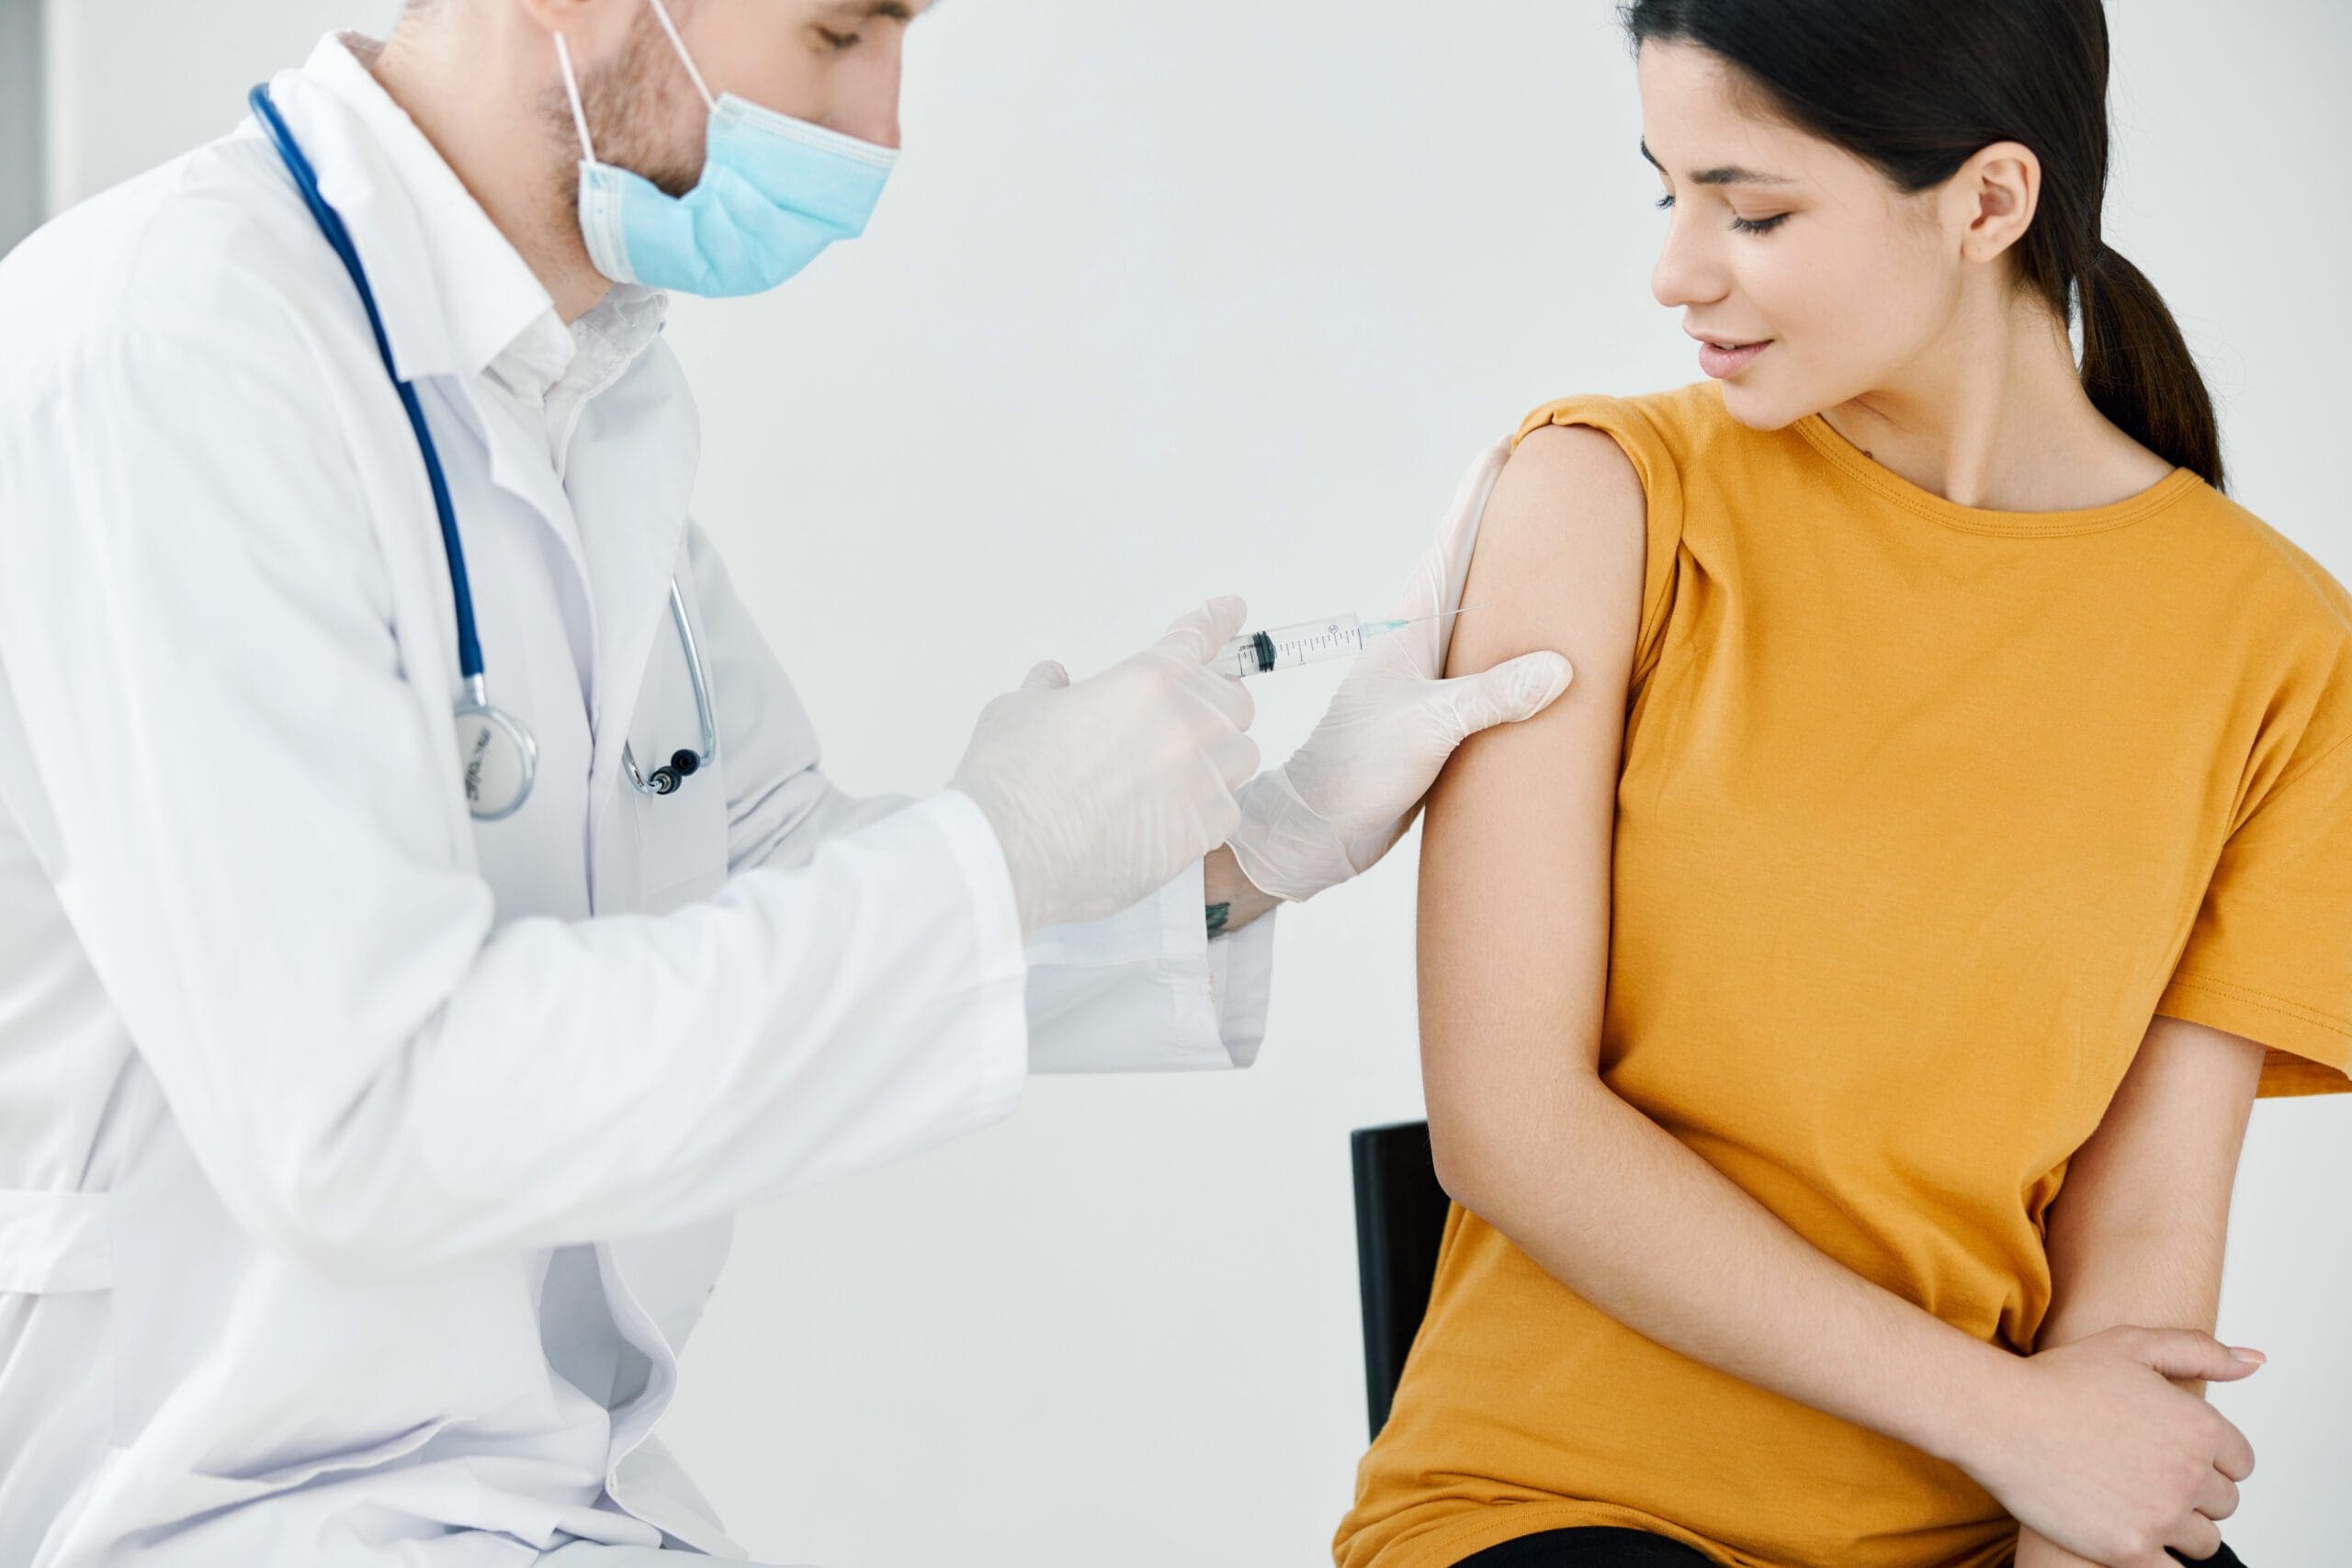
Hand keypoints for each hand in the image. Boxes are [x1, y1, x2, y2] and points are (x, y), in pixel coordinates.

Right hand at [951, 597, 1259, 936]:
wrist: (1011, 857)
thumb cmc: (1010, 785)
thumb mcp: (1017, 711)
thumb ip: (1048, 690)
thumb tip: (1053, 680)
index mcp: (1145, 680)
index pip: (1196, 638)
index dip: (1216, 621)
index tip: (1230, 610)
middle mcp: (1185, 723)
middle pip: (1233, 701)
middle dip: (1211, 707)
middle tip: (1178, 725)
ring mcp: (1201, 777)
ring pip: (1240, 757)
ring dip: (1215, 759)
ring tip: (1172, 778)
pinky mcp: (1204, 829)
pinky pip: (1227, 810)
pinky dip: (1206, 810)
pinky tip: (1168, 820)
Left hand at [1225, 440, 1572, 901]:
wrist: (1319, 830)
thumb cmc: (1357, 772)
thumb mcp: (1428, 728)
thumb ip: (1490, 697)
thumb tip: (1561, 666)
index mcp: (1408, 626)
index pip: (1451, 543)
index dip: (1479, 495)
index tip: (1509, 447)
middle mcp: (1417, 641)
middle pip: (1469, 567)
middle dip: (1504, 524)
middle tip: (1547, 482)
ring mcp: (1426, 675)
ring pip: (1477, 613)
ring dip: (1509, 581)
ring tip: (1550, 551)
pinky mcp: (1436, 712)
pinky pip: (1483, 660)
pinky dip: (1510, 640)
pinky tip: (1532, 645)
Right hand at [1959, 1327, 2259, 1567]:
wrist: (1998, 1417)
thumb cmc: (2057, 1378)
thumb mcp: (2129, 1345)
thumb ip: (2198, 1350)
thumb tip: (2255, 1364)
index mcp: (2200, 1426)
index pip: (2240, 1463)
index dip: (2206, 1459)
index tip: (2168, 1454)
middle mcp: (2191, 1473)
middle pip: (2224, 1504)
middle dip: (2192, 1493)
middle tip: (2143, 1478)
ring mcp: (2163, 1515)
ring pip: (2203, 1541)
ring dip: (2177, 1528)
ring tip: (2132, 1504)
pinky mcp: (2131, 1549)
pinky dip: (2156, 1557)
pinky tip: (2125, 1532)